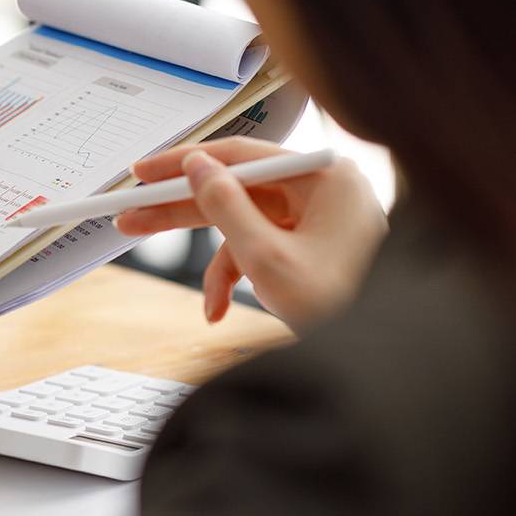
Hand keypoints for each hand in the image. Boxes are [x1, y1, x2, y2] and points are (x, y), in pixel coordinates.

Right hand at [115, 138, 386, 331]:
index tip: (143, 175)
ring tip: (210, 300)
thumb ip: (225, 206)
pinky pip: (261, 248)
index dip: (184, 164)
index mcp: (324, 176)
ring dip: (221, 266)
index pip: (239, 155)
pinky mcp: (312, 245)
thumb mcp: (268, 258)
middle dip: (184, 212)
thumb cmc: (344, 305)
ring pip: (245, 225)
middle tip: (134, 217)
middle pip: (236, 188)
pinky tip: (225, 309)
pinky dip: (240, 277)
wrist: (382, 360)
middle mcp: (323, 189)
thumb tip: (196, 168)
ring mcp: (319, 218)